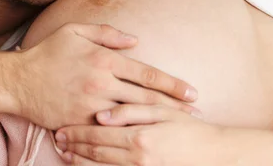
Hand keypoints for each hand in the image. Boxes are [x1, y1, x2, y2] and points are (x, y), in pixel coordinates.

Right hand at [13, 23, 197, 129]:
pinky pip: (108, 133)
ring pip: (131, 117)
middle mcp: (101, 83)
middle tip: (197, 114)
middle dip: (175, 107)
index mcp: (103, 60)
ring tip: (177, 130)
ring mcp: (90, 106)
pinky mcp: (79, 123)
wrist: (18, 80)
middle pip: (146, 98)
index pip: (147, 73)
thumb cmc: (48, 52)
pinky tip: (143, 141)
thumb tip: (136, 41)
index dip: (173, 84)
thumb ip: (107, 34)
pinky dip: (127, 136)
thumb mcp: (75, 31)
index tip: (192, 92)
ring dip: (156, 123)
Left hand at [56, 104, 226, 165]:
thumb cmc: (190, 129)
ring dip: (79, 163)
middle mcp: (137, 158)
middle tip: (57, 141)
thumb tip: (102, 115)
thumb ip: (131, 111)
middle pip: (95, 153)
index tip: (61, 129)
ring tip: (64, 155)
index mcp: (139, 137)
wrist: (215, 156)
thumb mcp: (163, 112)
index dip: (77, 133)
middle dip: (74, 147)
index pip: (99, 135)